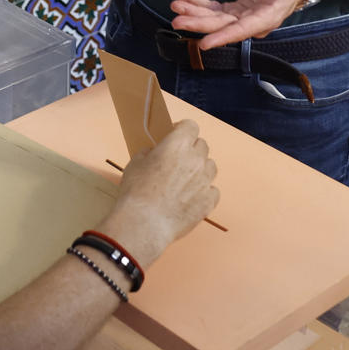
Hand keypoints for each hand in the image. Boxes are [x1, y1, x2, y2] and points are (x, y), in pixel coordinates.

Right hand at [99, 119, 218, 266]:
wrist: (144, 223)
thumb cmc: (136, 192)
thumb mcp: (136, 162)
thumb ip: (151, 152)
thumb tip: (156, 154)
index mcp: (177, 144)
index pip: (191, 126)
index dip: (183, 130)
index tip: (175, 136)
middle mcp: (196, 159)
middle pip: (202, 145)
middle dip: (191, 149)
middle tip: (177, 161)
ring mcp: (205, 180)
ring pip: (210, 166)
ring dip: (200, 170)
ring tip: (184, 182)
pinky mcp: (209, 200)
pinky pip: (212, 190)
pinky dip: (204, 192)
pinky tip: (190, 198)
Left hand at [169, 0, 314, 48]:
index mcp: (266, 16)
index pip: (242, 30)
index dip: (223, 37)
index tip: (203, 43)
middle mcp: (252, 21)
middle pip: (222, 26)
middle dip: (198, 24)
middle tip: (176, 20)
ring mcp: (242, 16)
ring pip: (214, 19)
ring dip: (194, 13)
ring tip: (175, 5)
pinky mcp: (236, 9)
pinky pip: (214, 9)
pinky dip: (198, 4)